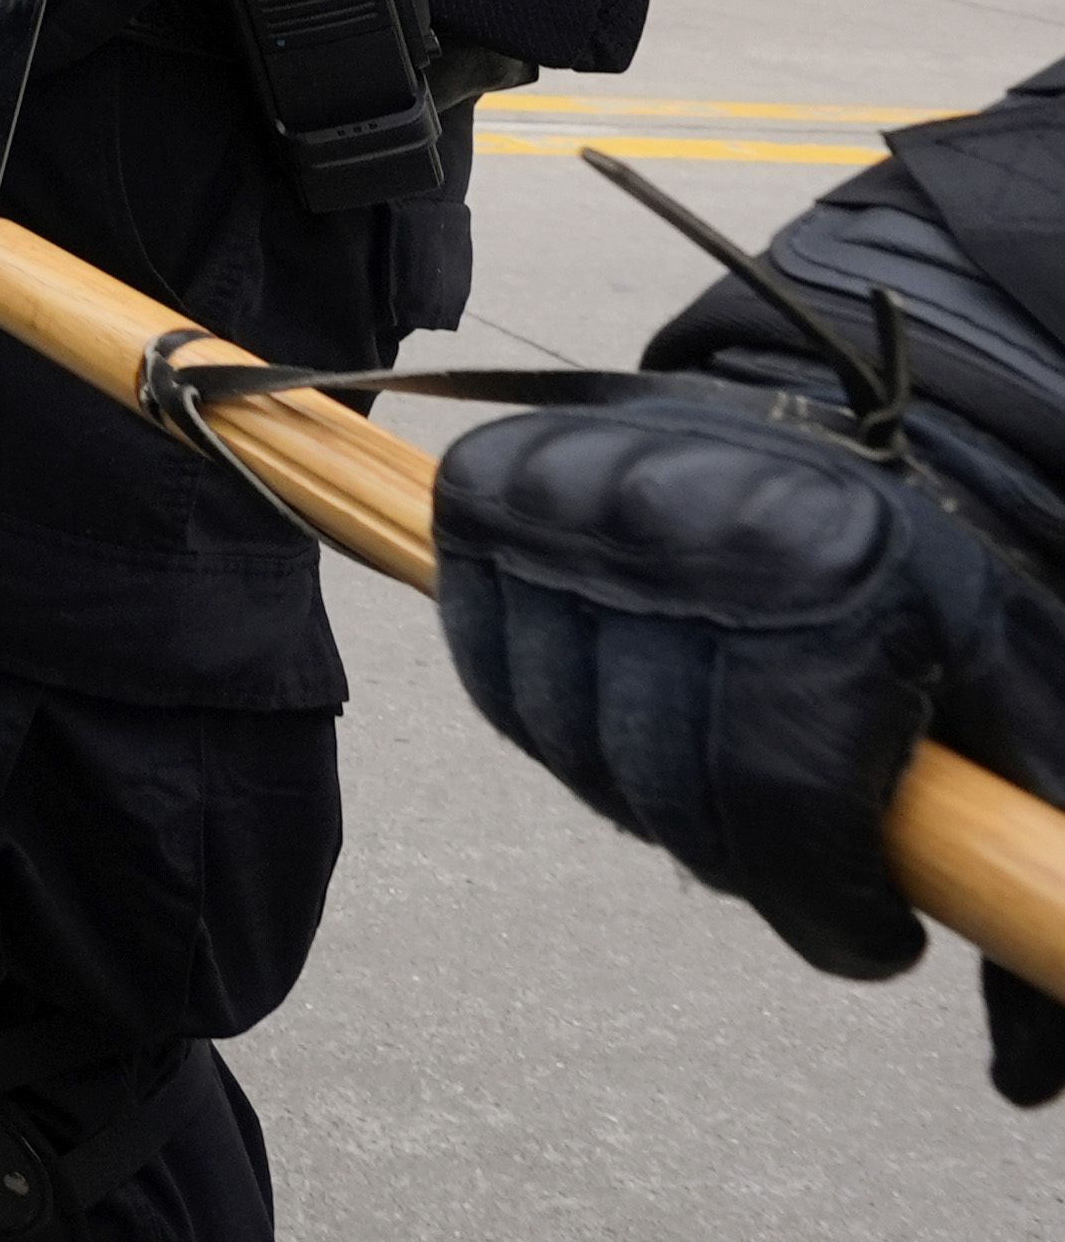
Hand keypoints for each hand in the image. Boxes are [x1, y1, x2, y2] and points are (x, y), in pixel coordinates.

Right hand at [439, 399, 1064, 1006]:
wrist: (818, 420)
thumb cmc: (923, 582)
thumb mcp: (1021, 702)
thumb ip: (1040, 871)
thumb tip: (1019, 1082)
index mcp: (839, 564)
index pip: (784, 795)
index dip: (829, 910)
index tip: (879, 941)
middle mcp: (687, 517)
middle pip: (670, 785)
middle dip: (748, 867)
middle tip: (803, 871)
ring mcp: (572, 501)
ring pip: (570, 743)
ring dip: (644, 801)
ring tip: (722, 786)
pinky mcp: (492, 496)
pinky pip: (495, 680)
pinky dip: (555, 728)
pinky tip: (633, 719)